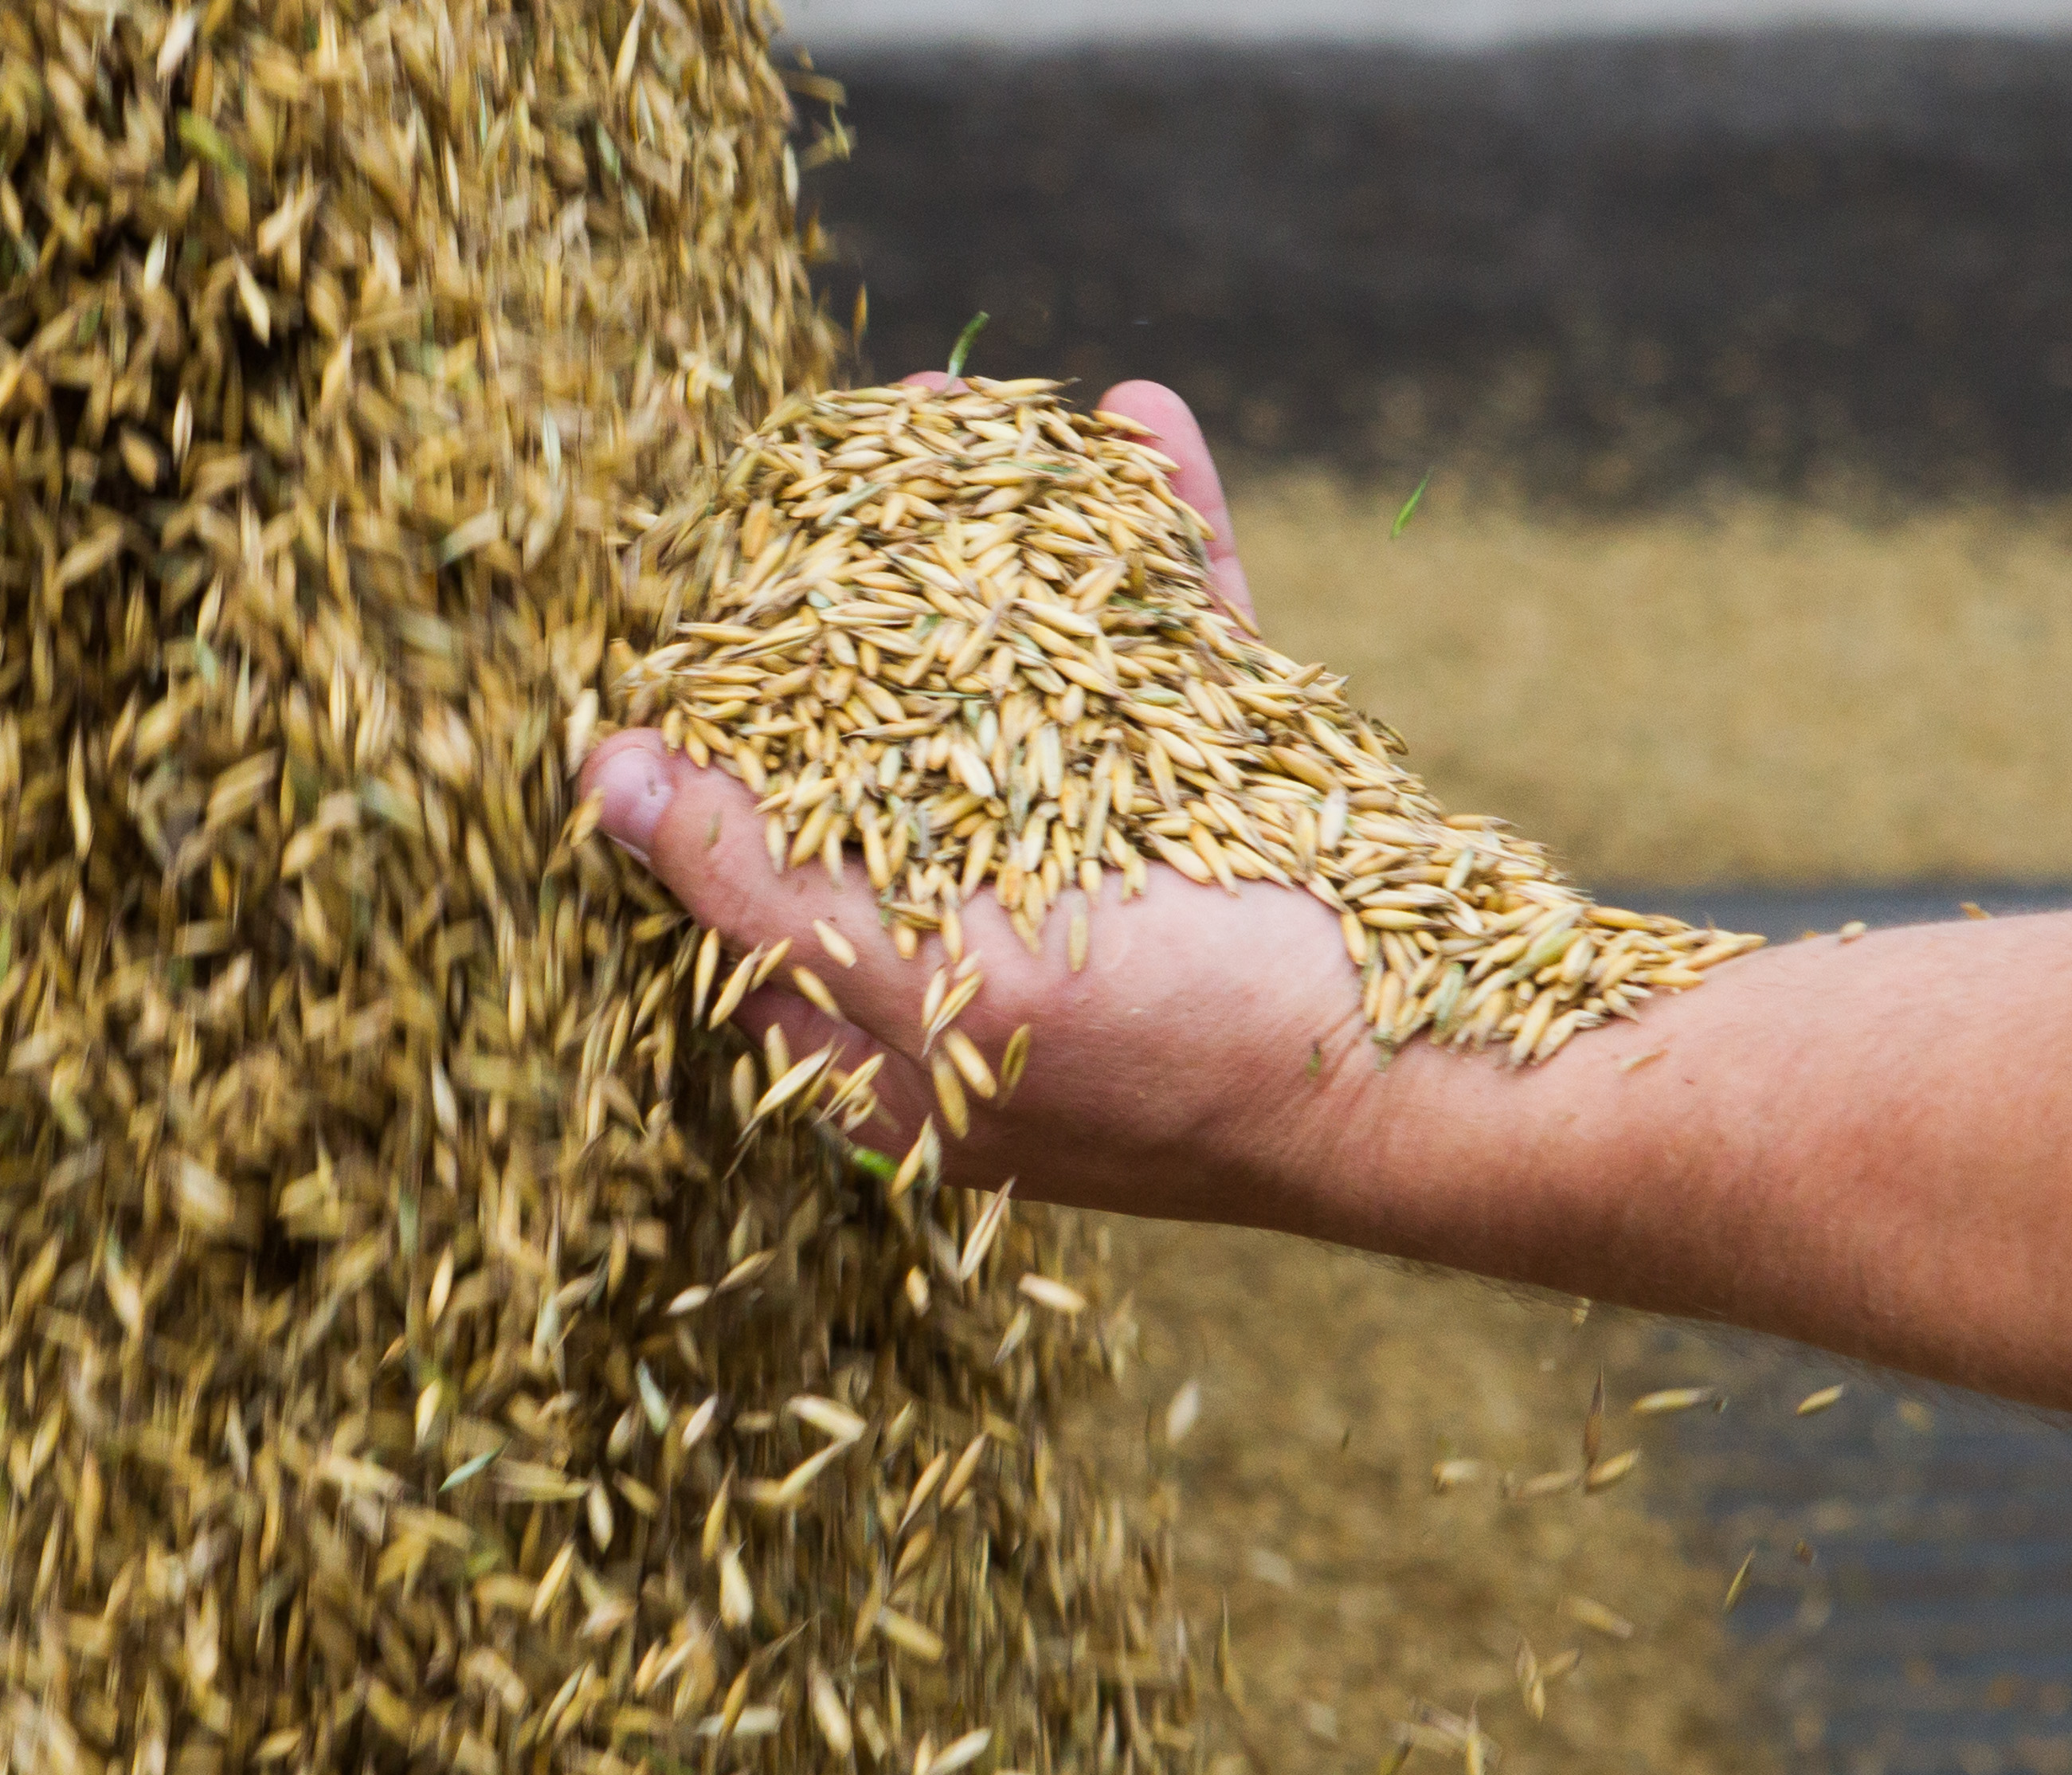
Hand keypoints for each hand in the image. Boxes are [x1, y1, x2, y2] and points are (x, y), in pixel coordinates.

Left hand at [581, 381, 1458, 1236]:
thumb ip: (763, 882)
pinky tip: (1141, 428)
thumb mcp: (937, 982)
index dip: (726, 737)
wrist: (1465, 1067)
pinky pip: (1177, 655)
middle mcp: (993, 948)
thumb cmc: (1190, 1060)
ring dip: (1004, 540)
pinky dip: (1160, 545)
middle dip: (863, 597)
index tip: (704, 602)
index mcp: (892, 1032)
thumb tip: (605, 782)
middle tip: (840, 464)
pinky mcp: (1239, 803)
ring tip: (972, 411)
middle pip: (892, 747)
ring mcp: (1122, 869)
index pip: (759, 871)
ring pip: (1032, 680)